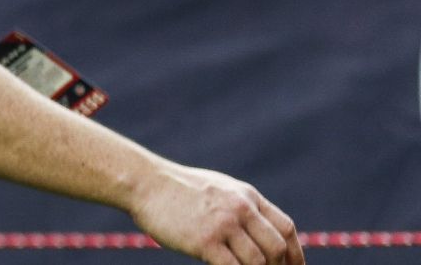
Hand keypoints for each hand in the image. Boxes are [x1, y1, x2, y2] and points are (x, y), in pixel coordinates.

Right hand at [126, 163, 302, 264]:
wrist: (144, 182)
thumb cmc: (176, 190)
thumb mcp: (218, 190)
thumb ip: (241, 208)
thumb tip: (259, 231)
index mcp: (247, 196)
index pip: (286, 229)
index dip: (295, 255)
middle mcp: (241, 208)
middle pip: (277, 248)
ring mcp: (224, 224)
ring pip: (258, 262)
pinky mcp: (205, 240)